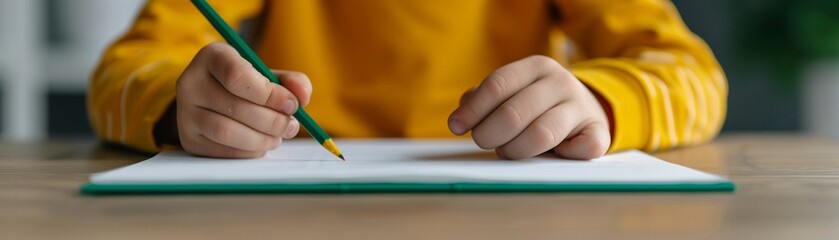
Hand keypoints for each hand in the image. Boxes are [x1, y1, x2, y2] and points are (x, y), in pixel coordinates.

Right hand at [175, 42, 311, 157]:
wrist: (212, 101)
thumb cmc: (247, 86)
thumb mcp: (267, 75)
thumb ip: (290, 82)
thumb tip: (302, 96)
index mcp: (213, 57)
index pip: (237, 76)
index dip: (270, 94)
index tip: (291, 104)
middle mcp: (191, 82)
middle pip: (236, 107)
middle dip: (273, 121)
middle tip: (291, 125)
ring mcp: (186, 112)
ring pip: (228, 132)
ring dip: (262, 138)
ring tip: (278, 136)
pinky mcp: (190, 139)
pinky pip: (224, 150)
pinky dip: (250, 150)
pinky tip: (261, 143)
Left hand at [448, 55, 610, 159]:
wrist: (587, 108)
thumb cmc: (536, 103)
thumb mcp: (513, 90)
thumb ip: (484, 98)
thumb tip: (461, 115)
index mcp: (536, 67)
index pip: (497, 85)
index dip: (473, 109)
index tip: (456, 126)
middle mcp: (561, 82)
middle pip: (513, 113)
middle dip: (489, 134)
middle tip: (483, 141)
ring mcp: (581, 107)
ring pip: (541, 135)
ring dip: (515, 150)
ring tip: (507, 151)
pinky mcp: (599, 132)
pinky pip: (581, 149)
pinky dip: (562, 156)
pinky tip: (552, 154)